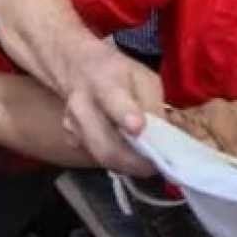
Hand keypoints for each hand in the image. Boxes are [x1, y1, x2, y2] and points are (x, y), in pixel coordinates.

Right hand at [60, 41, 164, 175]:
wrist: (80, 70)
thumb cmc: (119, 73)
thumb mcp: (144, 78)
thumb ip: (152, 105)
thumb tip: (165, 136)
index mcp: (103, 81)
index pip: (112, 100)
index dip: (125, 115)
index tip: (138, 128)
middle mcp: (81, 105)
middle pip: (104, 144)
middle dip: (134, 161)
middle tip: (156, 166)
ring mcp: (72, 126)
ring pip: (101, 157)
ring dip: (128, 166)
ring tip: (149, 165)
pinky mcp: (72, 140)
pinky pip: (98, 158)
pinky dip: (118, 162)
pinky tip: (132, 157)